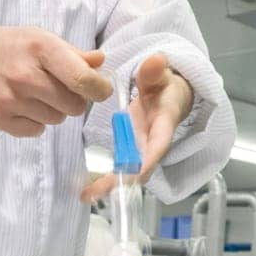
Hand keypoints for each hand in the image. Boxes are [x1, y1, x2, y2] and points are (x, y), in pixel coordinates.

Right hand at [0, 27, 113, 137]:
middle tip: (60, 89)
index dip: (99, 89)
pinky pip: (35, 131)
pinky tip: (23, 105)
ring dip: (54, 111)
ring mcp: (9, 99)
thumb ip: (74, 54)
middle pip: (73, 106)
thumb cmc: (11, 47)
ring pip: (55, 120)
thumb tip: (100, 63)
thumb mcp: (42, 39)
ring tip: (37, 94)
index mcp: (41, 49)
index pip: (82, 79)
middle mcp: (25, 75)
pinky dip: (35, 122)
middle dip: (74, 100)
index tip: (101, 90)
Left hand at [81, 53, 194, 202]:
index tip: (133, 172)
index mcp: (164, 124)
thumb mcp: (161, 74)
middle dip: (120, 181)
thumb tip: (156, 60)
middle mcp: (153, 142)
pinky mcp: (130, 151)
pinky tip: (86, 187)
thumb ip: (156, 70)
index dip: (147, 160)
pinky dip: (104, 178)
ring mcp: (141, 149)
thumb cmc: (165, 86)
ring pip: (128, 172)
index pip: (158, 144)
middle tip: (94, 192)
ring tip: (86, 195)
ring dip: (109, 185)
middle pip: (140, 167)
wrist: (169, 96)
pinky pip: (119, 167)